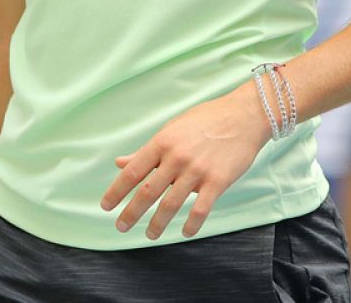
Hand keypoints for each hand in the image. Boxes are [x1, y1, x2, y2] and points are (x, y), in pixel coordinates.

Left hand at [100, 82, 272, 239]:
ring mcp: (197, 170)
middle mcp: (176, 157)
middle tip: (121, 226)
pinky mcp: (218, 181)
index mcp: (162, 142)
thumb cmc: (205, 121)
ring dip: (157, 223)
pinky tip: (185, 232)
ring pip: (171, 204)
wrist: (244, 116)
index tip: (106, 206)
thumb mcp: (171, 129)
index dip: (116, 191)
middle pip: (147, 192)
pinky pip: (201, 209)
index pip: (132, 172)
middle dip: (131, 213)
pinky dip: (191, 224)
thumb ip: (147, 150)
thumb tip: (120, 162)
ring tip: (150, 234)